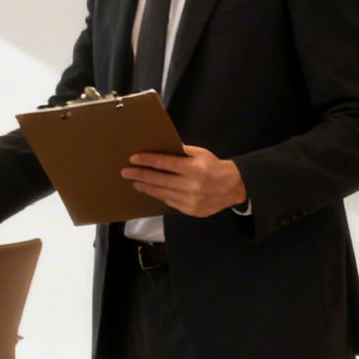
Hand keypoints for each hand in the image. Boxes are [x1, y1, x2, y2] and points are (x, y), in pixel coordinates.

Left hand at [122, 145, 247, 217]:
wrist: (232, 187)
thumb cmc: (213, 166)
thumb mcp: (200, 154)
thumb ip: (181, 152)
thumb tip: (160, 148)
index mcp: (193, 168)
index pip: (165, 164)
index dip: (148, 161)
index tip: (133, 158)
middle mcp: (191, 185)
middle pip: (159, 180)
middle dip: (140, 175)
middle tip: (126, 172)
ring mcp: (190, 200)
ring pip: (162, 193)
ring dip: (146, 187)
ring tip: (135, 182)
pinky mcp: (190, 210)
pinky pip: (169, 202)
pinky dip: (158, 195)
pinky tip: (150, 190)